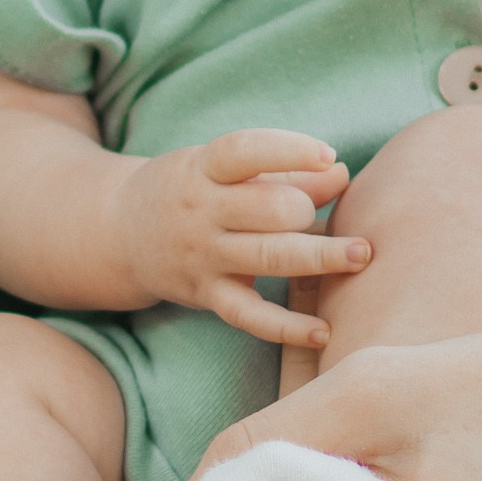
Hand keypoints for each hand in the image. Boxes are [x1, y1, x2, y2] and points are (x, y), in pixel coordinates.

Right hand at [112, 130, 367, 348]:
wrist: (120, 231)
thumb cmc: (193, 189)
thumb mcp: (223, 170)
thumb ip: (284, 171)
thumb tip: (342, 173)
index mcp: (203, 168)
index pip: (244, 151)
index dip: (289, 151)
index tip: (327, 155)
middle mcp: (202, 212)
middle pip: (266, 208)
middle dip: (306, 210)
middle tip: (320, 216)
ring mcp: (204, 256)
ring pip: (268, 257)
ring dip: (320, 257)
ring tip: (361, 255)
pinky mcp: (207, 295)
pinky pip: (250, 316)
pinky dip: (287, 327)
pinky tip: (324, 329)